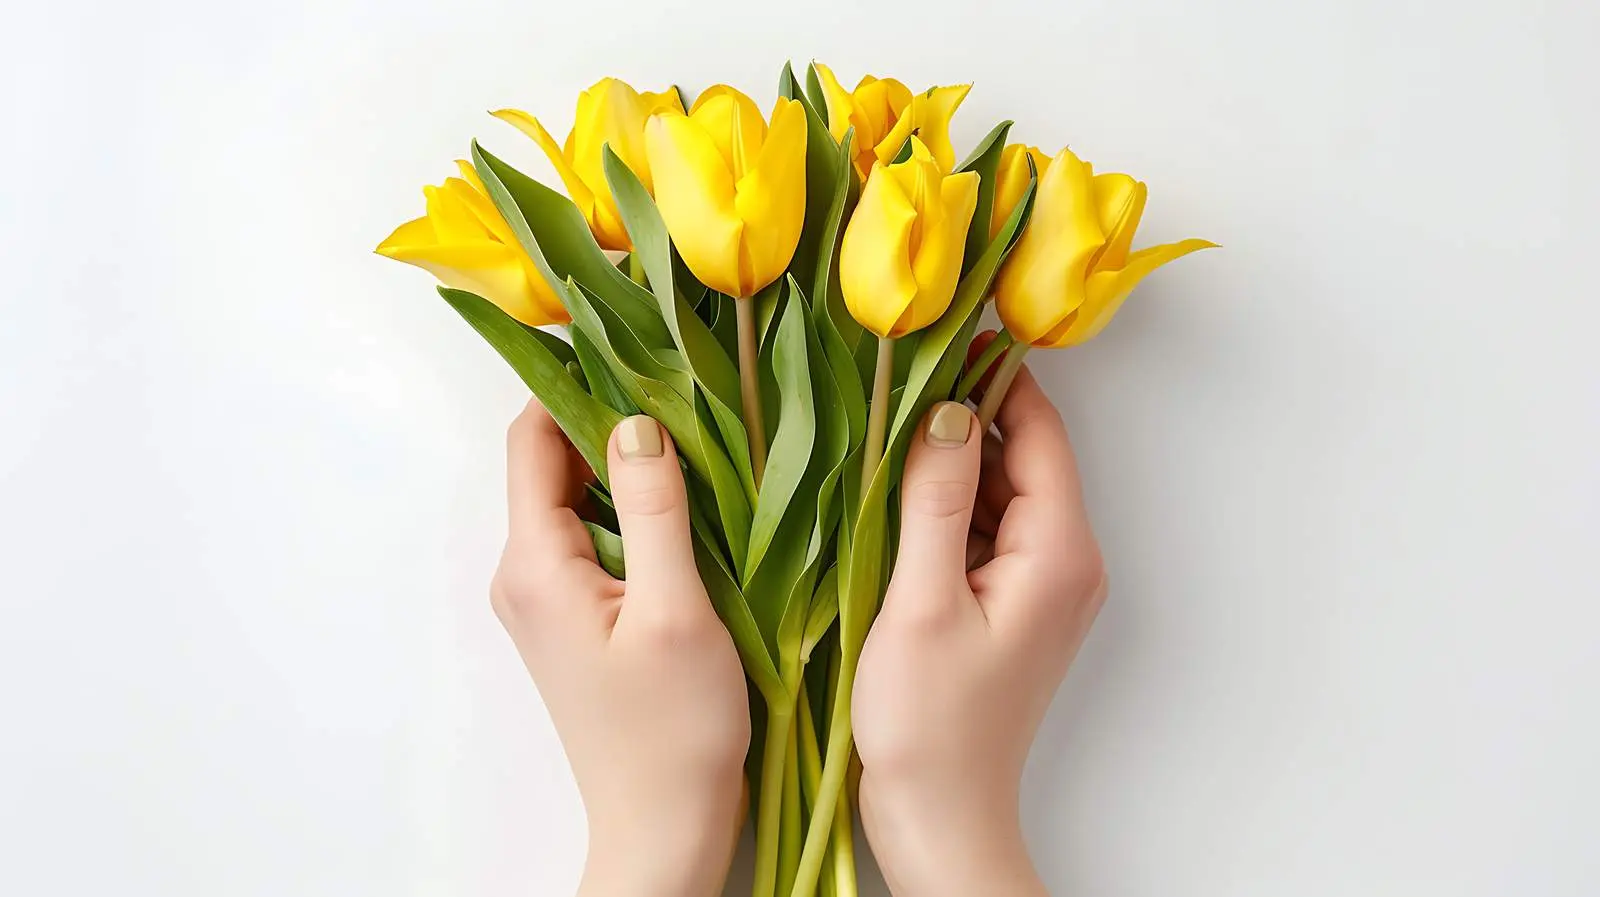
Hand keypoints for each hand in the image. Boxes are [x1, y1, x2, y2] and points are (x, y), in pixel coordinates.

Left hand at [492, 401, 749, 896]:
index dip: (575, 381)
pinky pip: (596, 538)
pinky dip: (636, 511)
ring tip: (699, 440)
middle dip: (610, 417)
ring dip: (629, 465)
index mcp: (536, 565)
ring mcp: (548, 599)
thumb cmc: (674, 730)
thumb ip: (654, 508)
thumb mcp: (677, 609)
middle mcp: (525, 574)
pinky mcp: (577, 619)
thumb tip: (634, 419)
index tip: (638, 344)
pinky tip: (690, 508)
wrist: (663, 826)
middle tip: (686, 386)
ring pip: (579, 499)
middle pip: (552, 462)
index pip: (532, 438)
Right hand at [853, 364, 1108, 896]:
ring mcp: (1042, 587)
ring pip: (1000, 493)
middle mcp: (1066, 562)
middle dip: (964, 417)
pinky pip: (985, 532)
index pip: (1042, 432)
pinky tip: (890, 501)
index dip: (998, 377)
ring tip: (879, 432)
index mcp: (1060, 554)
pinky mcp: (1013, 607)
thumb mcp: (921, 600)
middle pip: (1024, 458)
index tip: (945, 333)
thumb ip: (937, 498)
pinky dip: (945, 509)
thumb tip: (950, 408)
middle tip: (891, 379)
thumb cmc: (928, 725)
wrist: (941, 817)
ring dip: (948, 465)